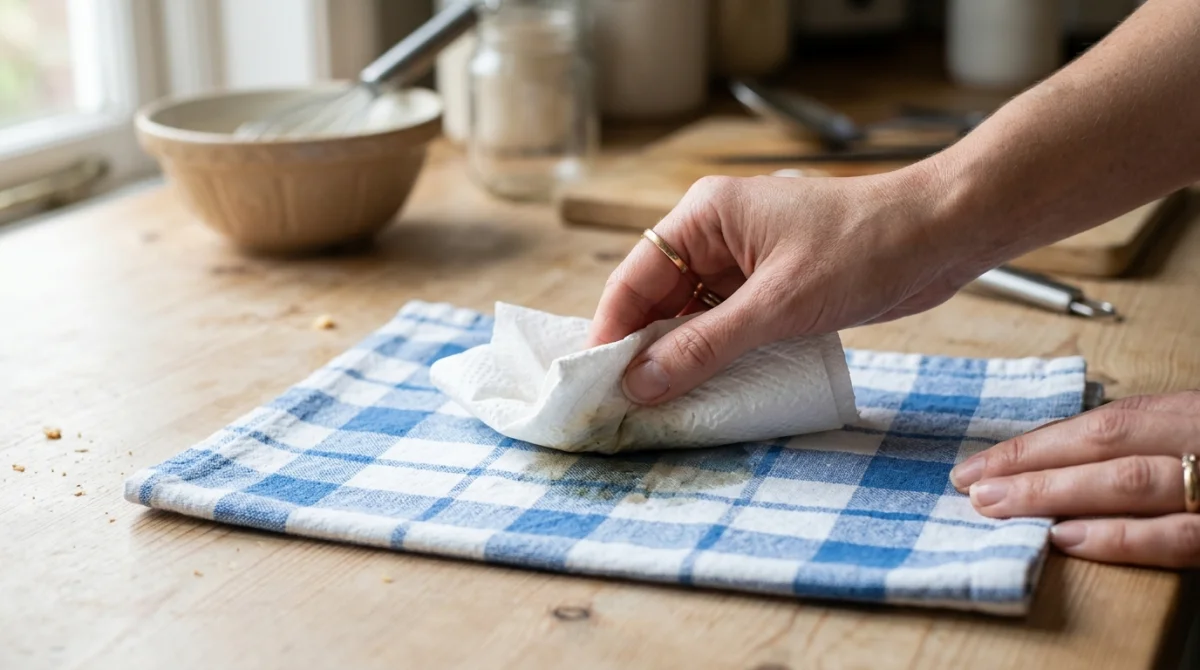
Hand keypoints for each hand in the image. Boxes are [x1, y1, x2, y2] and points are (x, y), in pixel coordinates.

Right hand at [586, 168, 987, 405]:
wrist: (942, 234)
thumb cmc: (863, 247)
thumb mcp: (777, 304)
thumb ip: (704, 346)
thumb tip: (641, 383)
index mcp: (704, 216)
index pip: (634, 277)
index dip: (611, 331)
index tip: (594, 382)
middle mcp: (716, 236)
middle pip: (658, 299)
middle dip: (643, 350)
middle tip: (624, 406)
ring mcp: (745, 262)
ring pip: (691, 317)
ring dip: (680, 358)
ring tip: (660, 408)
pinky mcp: (773, 287)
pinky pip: (728, 326)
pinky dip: (716, 357)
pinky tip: (708, 392)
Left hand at [950, 390, 1199, 567]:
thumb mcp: (1187, 433)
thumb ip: (1136, 444)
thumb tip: (1047, 466)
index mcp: (1183, 412)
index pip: (1097, 424)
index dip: (1032, 445)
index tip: (977, 465)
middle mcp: (1196, 437)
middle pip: (1104, 442)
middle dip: (1031, 465)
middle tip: (973, 486)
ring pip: (1130, 480)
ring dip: (1056, 493)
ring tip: (999, 506)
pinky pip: (1176, 534)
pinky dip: (1119, 536)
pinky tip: (1066, 538)